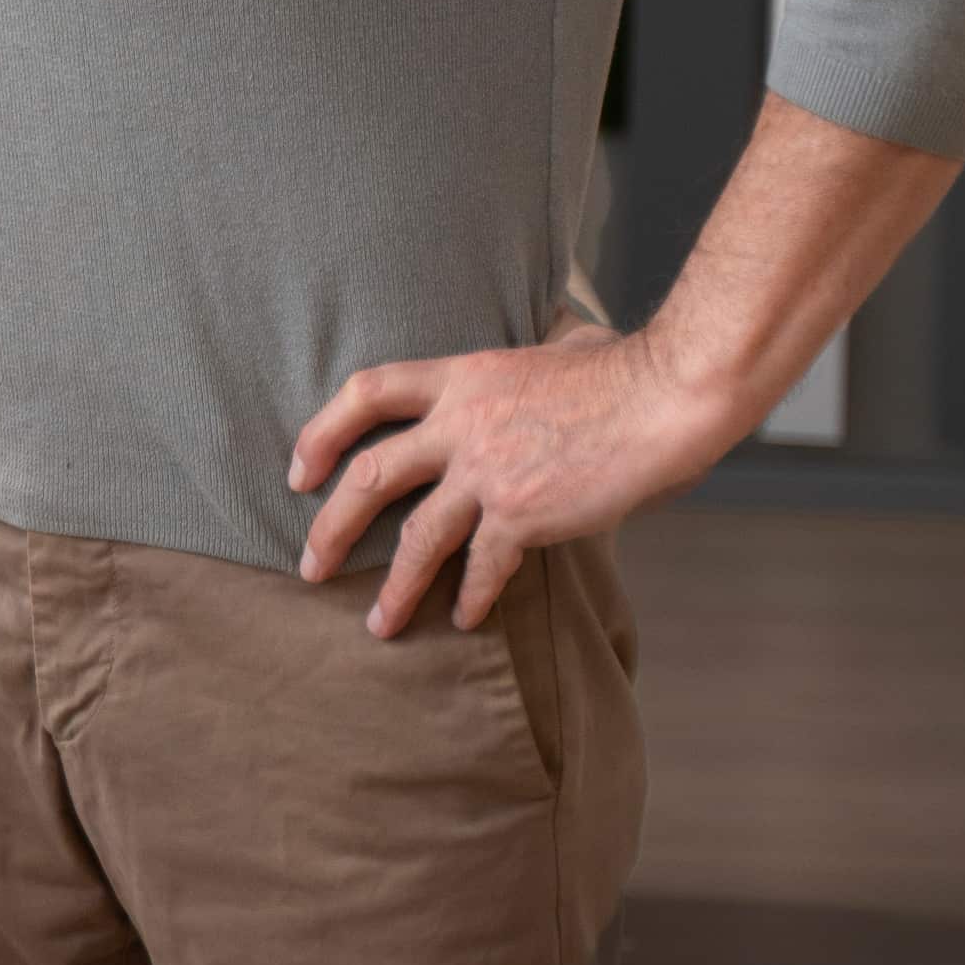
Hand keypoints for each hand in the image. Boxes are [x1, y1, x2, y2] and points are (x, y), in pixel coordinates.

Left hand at [291, 323, 735, 636]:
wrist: (664, 397)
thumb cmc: (623, 367)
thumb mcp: (555, 343)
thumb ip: (531, 353)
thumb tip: (551, 339)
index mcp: (460, 377)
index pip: (366, 393)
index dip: (322, 431)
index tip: (300, 470)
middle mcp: (460, 425)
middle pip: (369, 476)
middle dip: (331, 526)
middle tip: (308, 564)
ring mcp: (489, 472)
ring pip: (417, 537)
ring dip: (393, 587)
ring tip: (376, 625)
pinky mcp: (525, 514)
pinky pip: (484, 566)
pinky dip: (470, 597)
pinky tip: (462, 620)